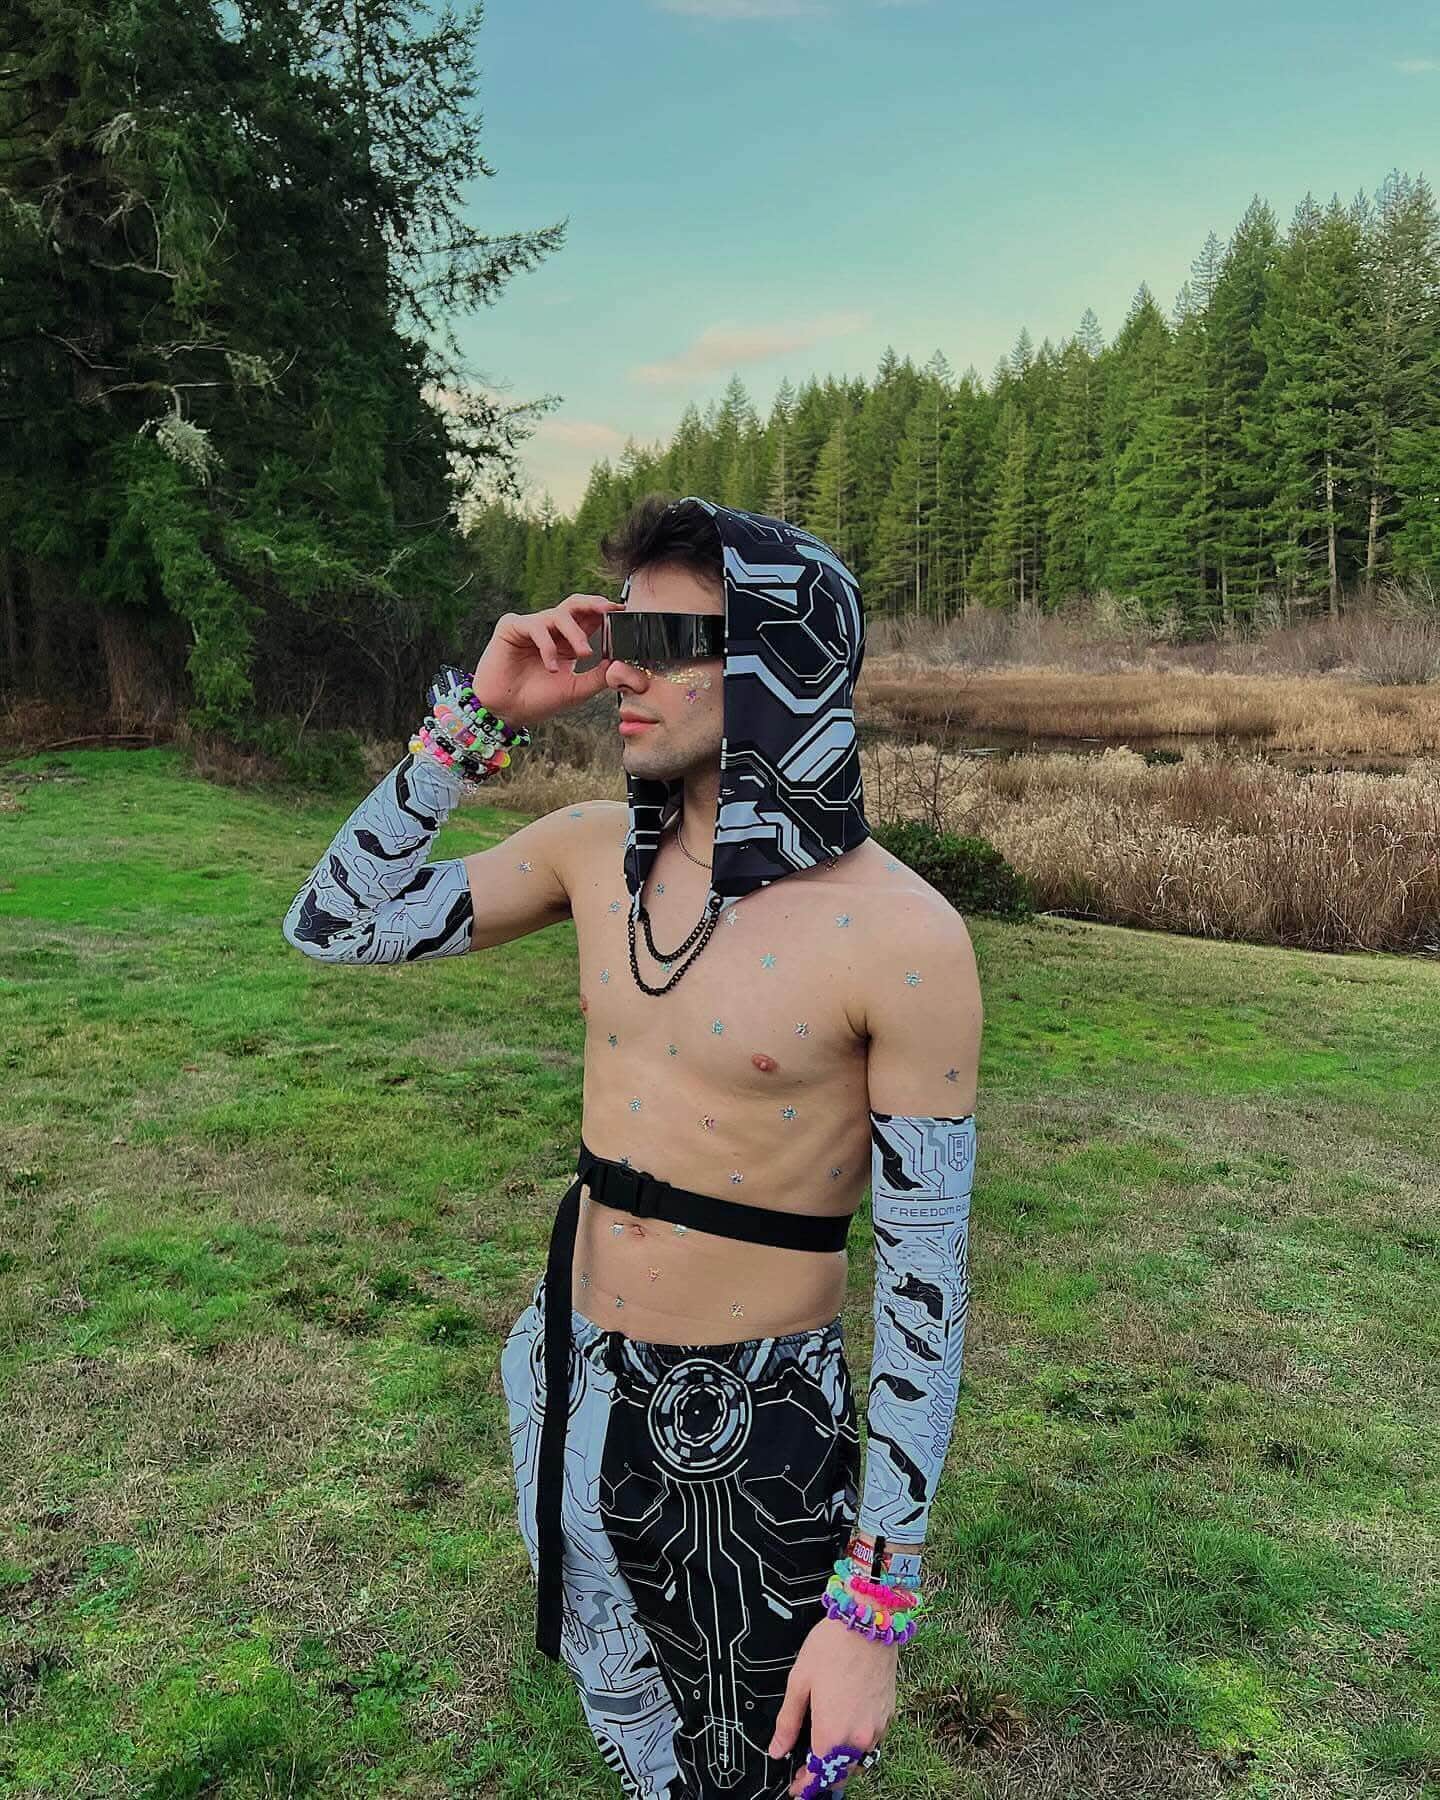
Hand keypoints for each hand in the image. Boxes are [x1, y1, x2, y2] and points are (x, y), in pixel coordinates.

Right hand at [469, 593, 624, 728]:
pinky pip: (536, 626)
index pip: (589, 619)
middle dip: (594, 603)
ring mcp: (531, 627)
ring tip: (585, 653)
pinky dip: (548, 645)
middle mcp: (550, 631)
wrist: (507, 713)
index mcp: (567, 642)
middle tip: (611, 610)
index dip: (607, 614)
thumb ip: (600, 674)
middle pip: (575, 604)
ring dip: (576, 633)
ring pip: (559, 614)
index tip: (625, 613)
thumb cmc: (538, 701)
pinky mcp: (512, 627)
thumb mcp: (578, 689)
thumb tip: (623, 660)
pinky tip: (552, 666)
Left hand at [768, 1616, 895, 1795]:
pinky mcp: (888, 1715)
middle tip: (806, 1770)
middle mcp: (858, 1736)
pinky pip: (871, 1742)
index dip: (805, 1785)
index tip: (796, 1787)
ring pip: (858, 1761)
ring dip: (841, 1763)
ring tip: (825, 1751)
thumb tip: (777, 1750)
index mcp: (833, 1731)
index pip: (819, 1775)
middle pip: (841, 1773)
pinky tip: (846, 1730)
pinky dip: (857, 1745)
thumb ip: (787, 1721)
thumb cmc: (831, 1646)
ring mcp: (876, 1727)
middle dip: (823, 1776)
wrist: (868, 1621)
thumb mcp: (799, 1681)